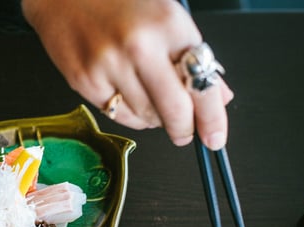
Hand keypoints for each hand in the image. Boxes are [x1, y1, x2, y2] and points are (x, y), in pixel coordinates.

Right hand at [21, 0, 233, 149]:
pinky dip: (130, 115)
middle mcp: (139, 46)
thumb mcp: (165, 17)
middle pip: (175, 110)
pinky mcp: (85, 82)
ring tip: (150, 100)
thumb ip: (192, 56)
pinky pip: (119, 116)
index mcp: (167, 24)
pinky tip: (128, 95)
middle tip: (185, 134)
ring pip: (147, 117)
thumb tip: (217, 96)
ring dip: (155, 119)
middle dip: (184, 130)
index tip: (215, 137)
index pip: (201, 83)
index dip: (212, 118)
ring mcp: (109, 66)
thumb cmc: (117, 2)